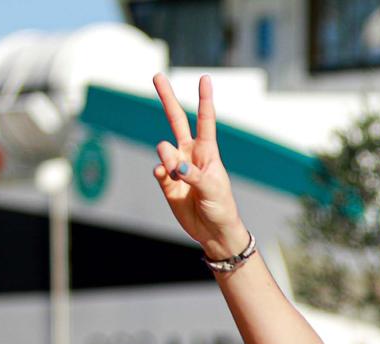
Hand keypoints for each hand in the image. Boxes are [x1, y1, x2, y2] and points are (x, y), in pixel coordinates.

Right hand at [150, 73, 250, 262]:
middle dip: (167, 98)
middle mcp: (190, 154)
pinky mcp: (166, 181)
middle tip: (157, 76)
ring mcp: (176, 167)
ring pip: (163, 148)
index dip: (204, 99)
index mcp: (208, 152)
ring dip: (166, 157)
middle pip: (176, 120)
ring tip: (175, 172)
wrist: (213, 232)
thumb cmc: (222, 208)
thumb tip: (174, 165)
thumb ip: (194, 175)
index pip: (205, 120)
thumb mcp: (213, 190)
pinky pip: (157, 169)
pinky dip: (160, 172)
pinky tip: (166, 177)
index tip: (205, 79)